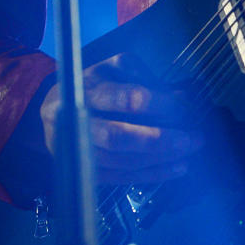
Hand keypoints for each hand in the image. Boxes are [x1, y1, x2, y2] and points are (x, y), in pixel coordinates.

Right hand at [40, 53, 203, 185]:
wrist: (53, 110)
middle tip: (192, 138)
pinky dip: (152, 174)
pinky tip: (177, 168)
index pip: (125, 99)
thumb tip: (181, 97)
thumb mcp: (116, 67)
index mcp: (89, 90)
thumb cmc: (95, 83)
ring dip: (160, 160)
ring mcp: (80, 150)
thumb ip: (147, 78)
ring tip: (190, 153)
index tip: (182, 105)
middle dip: (159, 139)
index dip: (157, 103)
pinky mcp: (87, 171)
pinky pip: (122, 177)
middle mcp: (80, 122)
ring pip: (121, 161)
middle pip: (119, 137)